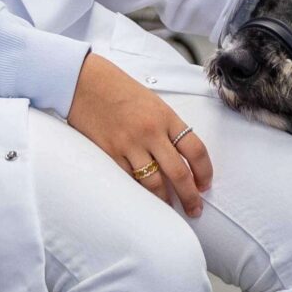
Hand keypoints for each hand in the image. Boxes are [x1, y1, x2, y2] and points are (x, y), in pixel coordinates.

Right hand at [67, 53, 212, 216]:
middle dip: (190, 197)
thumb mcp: (153, 103)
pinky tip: (146, 198)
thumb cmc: (119, 90)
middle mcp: (151, 132)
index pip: (196, 150)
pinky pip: (130, 180)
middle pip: (179, 173)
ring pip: (154, 183)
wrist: (85, 82)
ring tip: (171, 207)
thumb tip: (181, 155)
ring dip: (165, 200)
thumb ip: (168, 127)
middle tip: (194, 209)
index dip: (205, 172)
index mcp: (166, 117)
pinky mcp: (110, 153)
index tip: (205, 184)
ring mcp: (130, 145)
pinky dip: (140, 192)